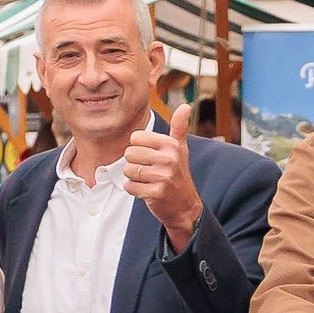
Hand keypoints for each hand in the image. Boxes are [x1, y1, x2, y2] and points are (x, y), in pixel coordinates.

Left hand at [122, 104, 203, 247]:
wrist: (185, 206)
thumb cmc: (179, 174)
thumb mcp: (180, 149)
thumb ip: (179, 127)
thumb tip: (185, 106)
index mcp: (171, 144)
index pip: (135, 138)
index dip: (139, 149)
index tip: (152, 157)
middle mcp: (168, 158)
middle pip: (129, 154)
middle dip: (135, 164)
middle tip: (150, 172)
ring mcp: (163, 176)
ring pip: (128, 170)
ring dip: (134, 178)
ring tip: (149, 181)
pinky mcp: (156, 193)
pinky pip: (130, 186)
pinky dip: (135, 190)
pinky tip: (148, 191)